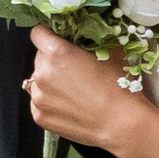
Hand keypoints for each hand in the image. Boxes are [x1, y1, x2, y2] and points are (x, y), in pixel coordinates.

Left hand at [26, 27, 140, 153]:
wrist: (121, 124)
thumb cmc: (118, 87)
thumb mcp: (108, 52)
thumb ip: (89, 40)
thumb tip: (82, 34)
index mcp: (57, 53)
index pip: (38, 33)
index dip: (48, 34)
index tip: (56, 40)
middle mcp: (42, 74)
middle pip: (39, 57)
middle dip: (52, 60)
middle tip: (73, 69)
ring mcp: (38, 97)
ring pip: (37, 80)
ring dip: (50, 81)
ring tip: (73, 91)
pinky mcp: (39, 116)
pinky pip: (39, 101)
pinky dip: (50, 101)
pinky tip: (69, 105)